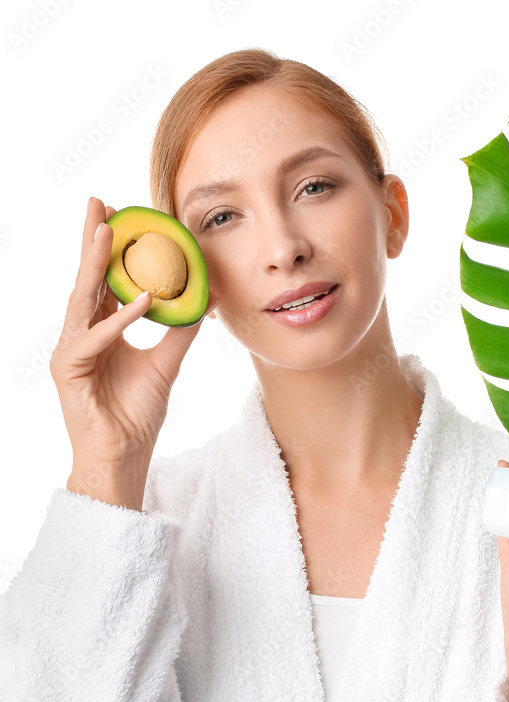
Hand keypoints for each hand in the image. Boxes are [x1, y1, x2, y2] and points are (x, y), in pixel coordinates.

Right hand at [50, 196, 208, 473]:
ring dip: (95, 264)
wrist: (125, 457)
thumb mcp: (166, 364)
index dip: (112, 249)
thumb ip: (181, 330)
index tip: (123, 215)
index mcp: (101, 330)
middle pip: (87, 279)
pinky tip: (144, 299)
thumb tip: (206, 300)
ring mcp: (70, 351)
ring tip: (107, 230)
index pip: (105, 281)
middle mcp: (82, 335)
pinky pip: (95, 338)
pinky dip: (120, 319)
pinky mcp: (67, 370)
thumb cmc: (137, 415)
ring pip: (82, 299)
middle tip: (100, 202)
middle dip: (92, 240)